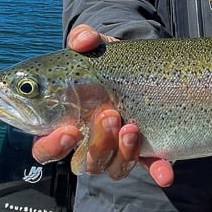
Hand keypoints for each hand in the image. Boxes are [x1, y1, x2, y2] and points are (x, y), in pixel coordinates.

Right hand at [29, 24, 173, 186]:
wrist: (138, 63)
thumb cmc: (103, 59)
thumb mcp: (94, 45)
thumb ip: (83, 38)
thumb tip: (83, 41)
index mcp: (63, 123)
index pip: (45, 148)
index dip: (52, 146)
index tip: (69, 131)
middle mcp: (88, 142)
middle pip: (83, 162)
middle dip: (97, 144)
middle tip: (109, 115)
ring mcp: (116, 149)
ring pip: (113, 167)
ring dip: (123, 152)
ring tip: (132, 126)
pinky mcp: (145, 151)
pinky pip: (150, 168)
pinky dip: (157, 172)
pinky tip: (165, 173)